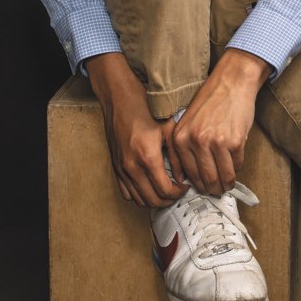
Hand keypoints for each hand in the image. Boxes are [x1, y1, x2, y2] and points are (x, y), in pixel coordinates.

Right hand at [84, 53, 187, 207]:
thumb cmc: (145, 109)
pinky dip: (140, 196)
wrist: (120, 100)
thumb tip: (183, 177)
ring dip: (155, 200)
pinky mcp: (115, 168)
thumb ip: (178, 156)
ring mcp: (121, 169)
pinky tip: (150, 187)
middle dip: (169, 200)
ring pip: (140, 200)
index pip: (165, 190)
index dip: (179, 193)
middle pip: (153, 200)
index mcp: (148, 157)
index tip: (185, 187)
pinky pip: (127, 193)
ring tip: (166, 191)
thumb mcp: (169, 128)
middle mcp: (132, 167)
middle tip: (178, 192)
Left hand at [167, 48, 271, 195]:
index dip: (198, 185)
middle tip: (217, 191)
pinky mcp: (235, 141)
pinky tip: (235, 167)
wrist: (231, 82)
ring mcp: (216, 142)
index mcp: (180, 138)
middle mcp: (196, 141)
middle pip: (206, 179)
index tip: (204, 188)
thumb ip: (183, 147)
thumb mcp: (186, 122)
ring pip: (223, 176)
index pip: (189, 174)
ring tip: (227, 185)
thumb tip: (186, 178)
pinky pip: (237, 165)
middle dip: (213, 188)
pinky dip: (237, 168)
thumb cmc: (209, 102)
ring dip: (226, 184)